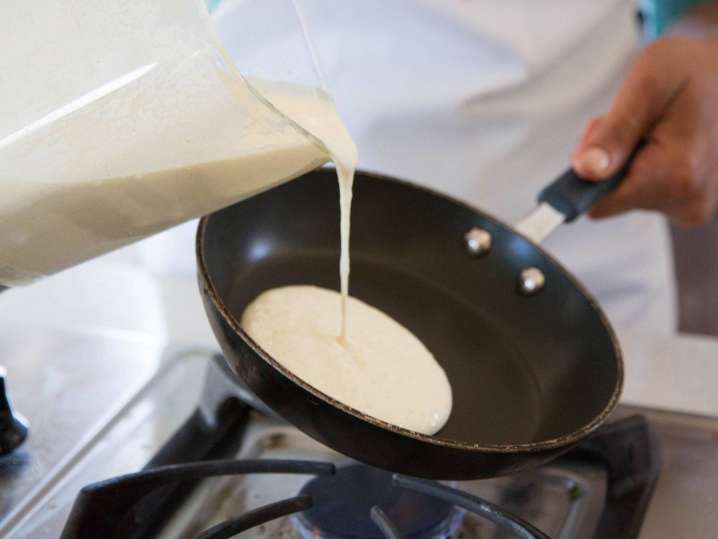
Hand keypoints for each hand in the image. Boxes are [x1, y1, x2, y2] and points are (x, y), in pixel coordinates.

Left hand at [572, 32, 717, 225]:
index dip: (588, 170)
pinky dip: (642, 167)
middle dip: (609, 161)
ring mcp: (691, 205)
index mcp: (677, 176)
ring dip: (626, 161)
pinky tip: (663, 141)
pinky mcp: (689, 203)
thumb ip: (614, 132)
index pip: (598, 203)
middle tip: (633, 124)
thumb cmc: (687, 70)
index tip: (599, 137)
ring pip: (626, 195)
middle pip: (610, 199)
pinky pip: (644, 193)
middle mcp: (689, 201)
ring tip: (654, 128)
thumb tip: (585, 171)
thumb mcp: (645, 86)